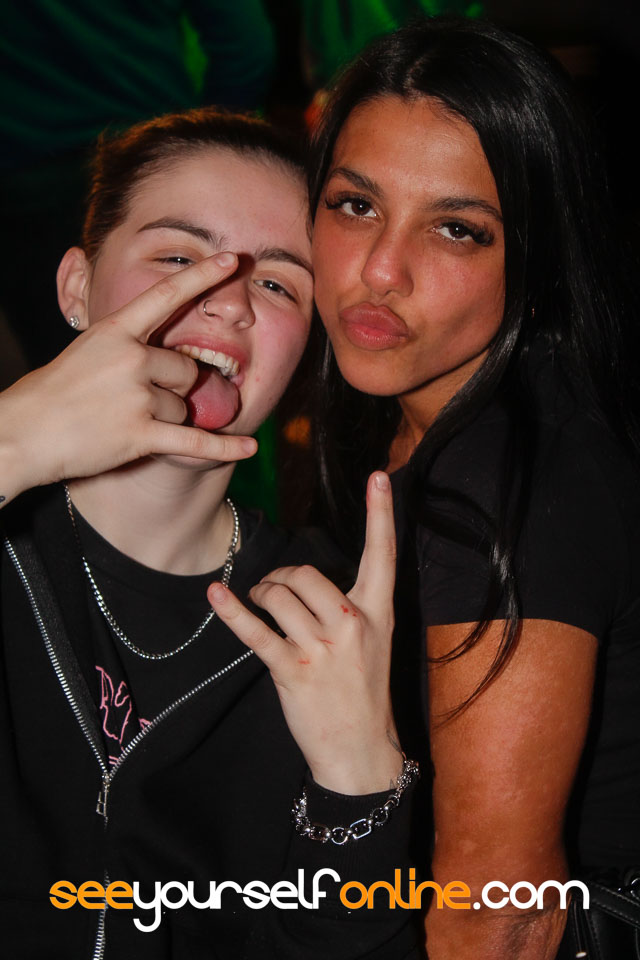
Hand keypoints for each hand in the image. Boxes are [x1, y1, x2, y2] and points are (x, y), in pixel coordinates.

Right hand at [0, 254, 256, 503]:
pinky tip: (249, 448)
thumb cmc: (52, 394)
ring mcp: (136, 396)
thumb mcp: (86, 351)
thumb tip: (171, 357)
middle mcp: (130, 358)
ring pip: (183, 407)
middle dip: (175, 388)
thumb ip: (127, 347)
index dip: (202, 276)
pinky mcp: (139, 434)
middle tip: (136, 401)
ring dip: (166, 419)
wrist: (22, 433)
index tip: (232, 260)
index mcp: (115, 331)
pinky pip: (194, 441)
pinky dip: (224, 448)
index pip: (166, 295)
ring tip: (124, 422)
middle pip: (187, 370)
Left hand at [208, 471, 402, 794]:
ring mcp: (324, 649)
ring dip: (261, 595)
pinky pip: (256, 632)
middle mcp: (353, 624)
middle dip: (281, 578)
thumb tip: (302, 580)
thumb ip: (348, 607)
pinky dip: (233, 611)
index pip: (383, 555)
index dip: (382, 513)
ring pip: (279, 596)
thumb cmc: (363, 693)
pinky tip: (217, 594)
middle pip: (306, 573)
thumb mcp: (372, 643)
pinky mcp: (294, 671)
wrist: (361, 751)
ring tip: (261, 606)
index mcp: (377, 613)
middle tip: (273, 592)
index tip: (380, 476)